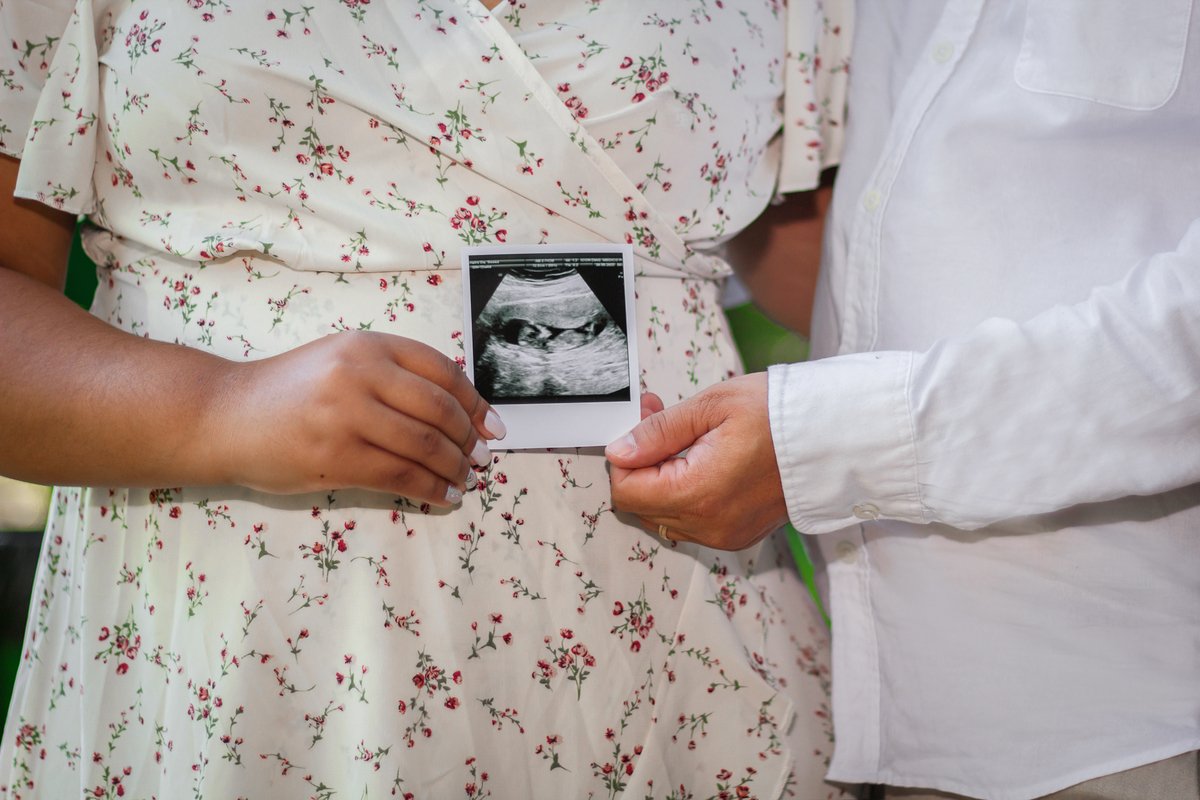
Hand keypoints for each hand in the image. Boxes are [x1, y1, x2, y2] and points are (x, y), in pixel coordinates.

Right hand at [217, 331, 504, 505]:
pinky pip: (400, 476)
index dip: (474, 401)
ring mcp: (346, 415)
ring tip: (466, 480)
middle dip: (469, 439)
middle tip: (482, 457)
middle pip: (439, 409)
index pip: (441, 370)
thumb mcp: (340, 361)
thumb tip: (456, 411)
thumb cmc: (288, 391)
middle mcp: (359, 373)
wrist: (224, 415)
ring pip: (424, 445)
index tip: (492, 424)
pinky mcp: (335, 457)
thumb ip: (391, 375)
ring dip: (454, 467)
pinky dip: (430, 489)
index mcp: (367, 345)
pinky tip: (443, 496)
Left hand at [607, 374, 787, 549]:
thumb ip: (658, 432)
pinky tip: (702, 460)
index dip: (624, 455)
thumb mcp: (711, 407)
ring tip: (685, 438)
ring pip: (663, 516)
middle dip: (641, 464)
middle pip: (641, 506)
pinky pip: (690, 522)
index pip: (626, 491)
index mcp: (699, 494)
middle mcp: (710, 525)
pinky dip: (685, 494)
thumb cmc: (780, 415)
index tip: (641, 422)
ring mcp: (725, 535)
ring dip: (661, 479)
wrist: (834, 437)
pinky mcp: (737, 535)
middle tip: (658, 420)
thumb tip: (619, 451)